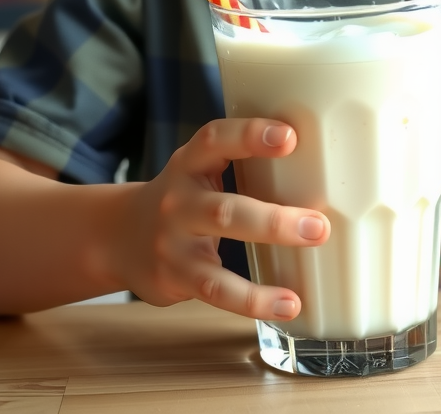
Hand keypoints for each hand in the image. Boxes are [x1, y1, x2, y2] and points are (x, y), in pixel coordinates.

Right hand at [115, 118, 329, 321]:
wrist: (118, 236)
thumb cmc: (184, 197)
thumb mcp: (201, 170)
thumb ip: (243, 164)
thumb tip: (322, 162)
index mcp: (191, 162)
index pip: (216, 139)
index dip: (250, 135)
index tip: (290, 136)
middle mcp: (179, 198)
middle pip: (225, 207)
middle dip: (274, 219)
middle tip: (319, 224)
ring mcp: (173, 240)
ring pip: (219, 253)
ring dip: (268, 255)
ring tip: (309, 261)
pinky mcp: (175, 276)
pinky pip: (217, 290)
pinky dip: (254, 300)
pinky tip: (288, 304)